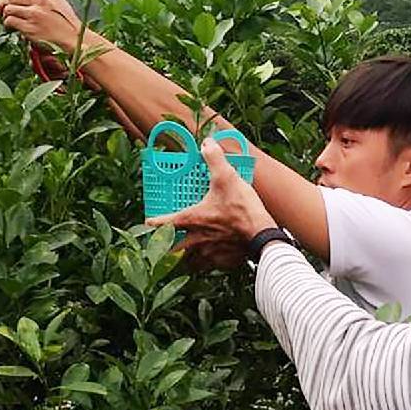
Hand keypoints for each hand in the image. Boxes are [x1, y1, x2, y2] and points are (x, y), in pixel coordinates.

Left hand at [0, 0, 90, 53]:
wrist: (74, 40)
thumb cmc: (66, 24)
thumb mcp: (58, 2)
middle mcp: (41, 0)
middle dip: (2, 4)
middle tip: (1, 10)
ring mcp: (35, 14)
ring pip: (8, 8)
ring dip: (4, 15)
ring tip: (8, 22)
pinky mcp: (30, 28)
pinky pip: (10, 21)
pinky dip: (7, 25)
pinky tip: (11, 29)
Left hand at [147, 138, 277, 270]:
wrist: (263, 237)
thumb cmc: (242, 210)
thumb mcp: (227, 178)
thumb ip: (214, 159)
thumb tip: (206, 143)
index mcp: (192, 220)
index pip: (163, 222)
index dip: (153, 222)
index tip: (148, 222)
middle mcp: (196, 240)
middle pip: (172, 250)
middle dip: (165, 249)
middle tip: (163, 245)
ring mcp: (209, 254)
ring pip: (189, 262)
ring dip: (185, 259)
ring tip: (187, 255)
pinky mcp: (223, 262)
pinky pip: (210, 266)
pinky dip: (207, 263)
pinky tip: (212, 257)